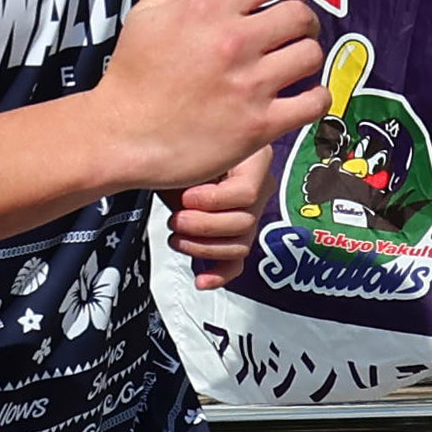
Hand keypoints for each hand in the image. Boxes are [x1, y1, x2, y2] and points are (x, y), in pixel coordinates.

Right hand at [93, 0, 325, 193]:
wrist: (120, 136)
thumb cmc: (131, 73)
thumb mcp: (147, 14)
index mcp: (208, 9)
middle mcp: (234, 42)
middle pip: (300, 16)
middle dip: (304, 19)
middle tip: (296, 31)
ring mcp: (250, 85)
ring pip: (310, 55)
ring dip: (308, 55)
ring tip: (295, 62)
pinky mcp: (259, 125)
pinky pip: (312, 103)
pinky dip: (317, 98)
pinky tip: (306, 96)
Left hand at [163, 149, 274, 292]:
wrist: (171, 160)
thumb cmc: (181, 151)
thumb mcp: (191, 151)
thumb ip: (197, 164)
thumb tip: (189, 188)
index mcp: (255, 158)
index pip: (247, 193)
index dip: (212, 201)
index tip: (186, 197)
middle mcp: (260, 186)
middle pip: (244, 222)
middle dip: (203, 226)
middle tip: (176, 219)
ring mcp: (252, 213)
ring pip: (239, 245)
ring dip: (202, 248)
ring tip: (177, 238)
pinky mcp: (237, 236)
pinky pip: (236, 262)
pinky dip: (218, 274)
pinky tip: (202, 281)